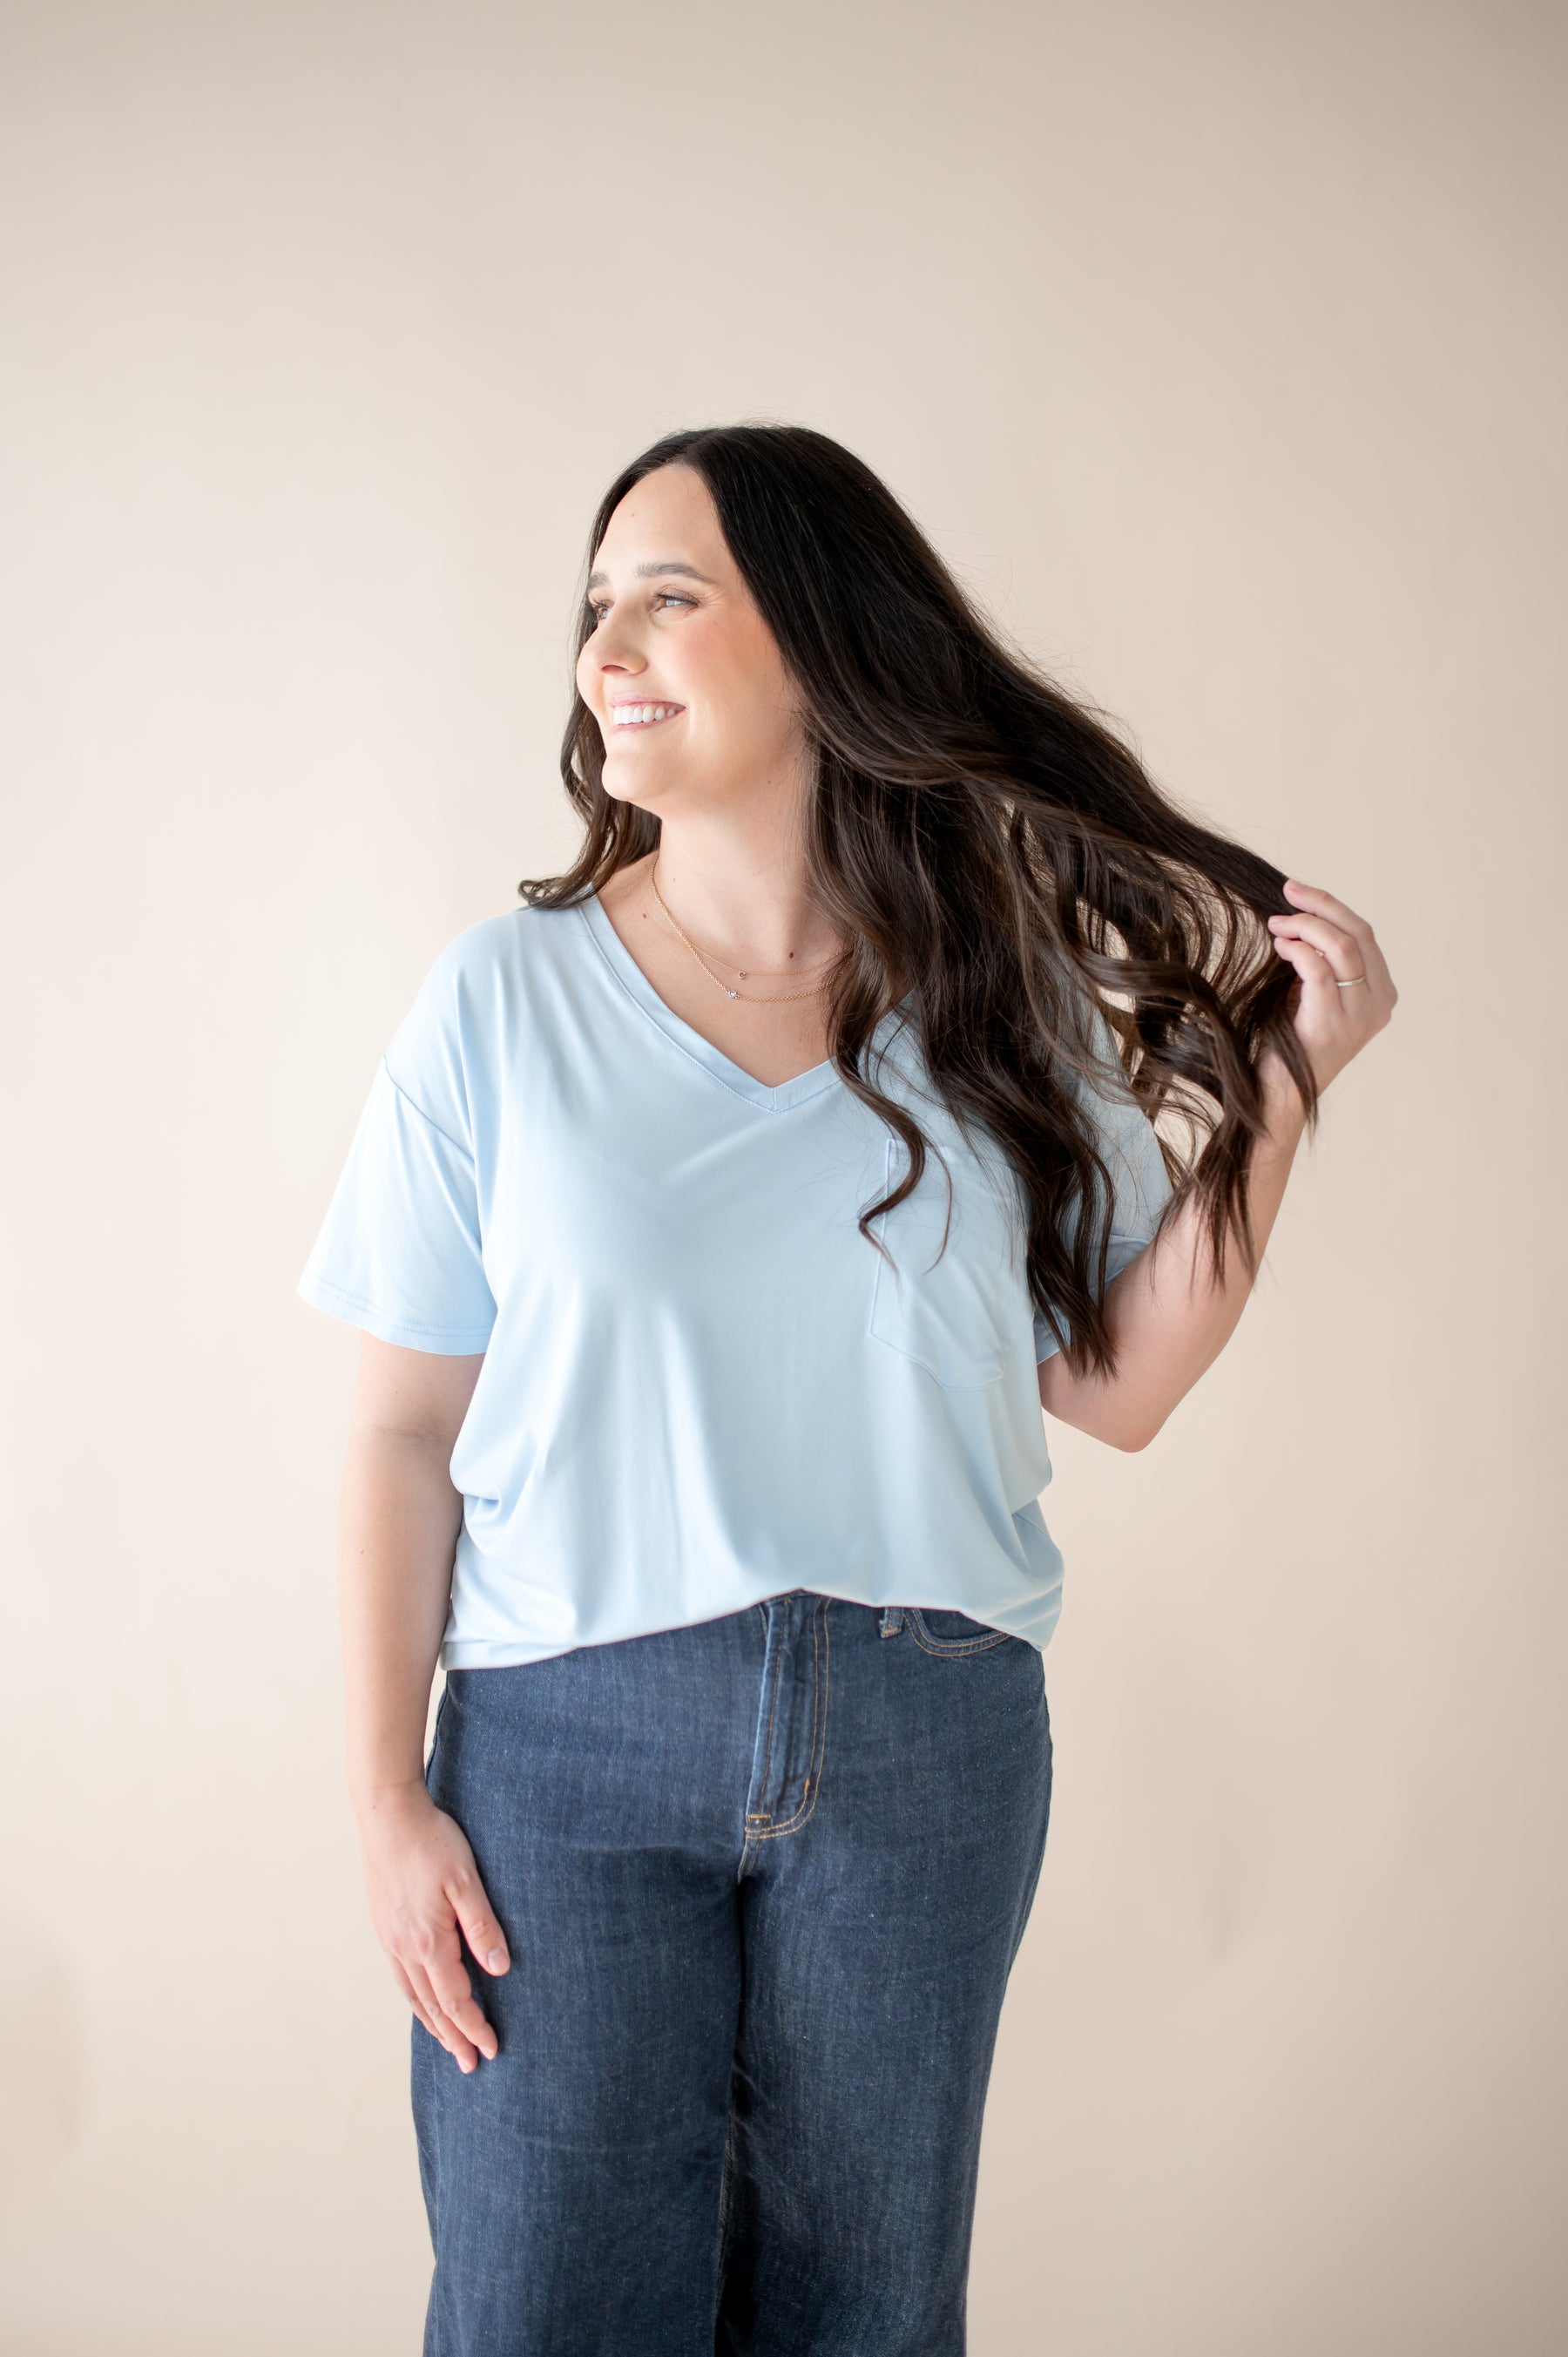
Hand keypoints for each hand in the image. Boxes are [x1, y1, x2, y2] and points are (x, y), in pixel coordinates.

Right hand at [356, 1784, 510, 2072]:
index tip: (492, 2048)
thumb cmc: (432, 1841)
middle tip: (470, 2064)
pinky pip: (400, 1976)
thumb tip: (499, 1970)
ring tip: (447, 2043)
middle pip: (432, 2006)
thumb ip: (482, 1926)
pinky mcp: (384, 1925)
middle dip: (453, 2037)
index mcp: (428, 1941)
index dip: (474, 2027)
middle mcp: (404, 1947)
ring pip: (412, 1994)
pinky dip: (415, 1998)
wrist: (387, 1814)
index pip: (455, 1999)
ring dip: (432, 2023)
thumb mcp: (466, 1881)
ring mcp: (390, 1938)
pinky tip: (422, 1998)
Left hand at [1262, 878, 1396, 1100]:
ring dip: (1305, 926)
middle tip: (1287, 893)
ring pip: (1341, 946)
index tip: (1299, 893)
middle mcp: (1379, 1003)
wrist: (1282, 1091)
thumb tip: (1302, 916)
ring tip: (1276, 924)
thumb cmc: (1292, 1040)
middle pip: (1357, 933)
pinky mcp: (1332, 1023)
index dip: (1332, 907)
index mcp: (1381, 994)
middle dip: (1320, 905)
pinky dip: (1298, 950)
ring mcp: (1359, 1015)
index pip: (1364, 934)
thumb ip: (1322, 961)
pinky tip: (1280, 947)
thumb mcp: (1315, 993)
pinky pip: (1318, 969)